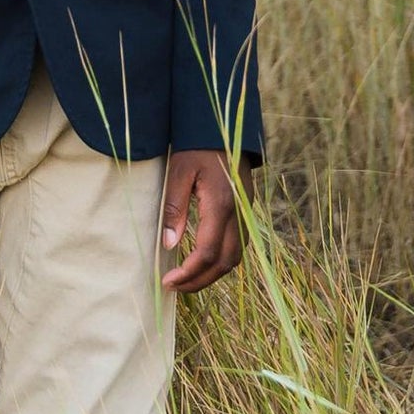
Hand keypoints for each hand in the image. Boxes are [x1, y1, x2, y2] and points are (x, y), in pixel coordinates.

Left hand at [159, 148, 250, 293]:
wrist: (225, 126)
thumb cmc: (196, 146)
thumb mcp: (178, 172)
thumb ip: (174, 208)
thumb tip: (168, 244)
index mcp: (221, 204)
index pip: (208, 252)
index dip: (189, 273)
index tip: (168, 281)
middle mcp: (239, 213)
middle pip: (226, 263)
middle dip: (200, 281)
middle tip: (174, 287)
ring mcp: (246, 213)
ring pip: (235, 257)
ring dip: (212, 273)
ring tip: (186, 278)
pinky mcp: (245, 211)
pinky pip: (238, 245)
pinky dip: (221, 260)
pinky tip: (202, 260)